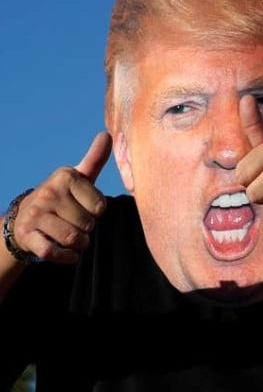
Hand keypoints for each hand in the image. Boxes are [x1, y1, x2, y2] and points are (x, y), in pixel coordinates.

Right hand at [9, 132, 109, 263]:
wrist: (24, 219)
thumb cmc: (62, 198)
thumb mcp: (78, 178)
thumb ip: (95, 159)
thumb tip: (108, 134)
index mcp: (65, 176)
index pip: (100, 206)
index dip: (96, 212)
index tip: (83, 206)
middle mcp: (48, 192)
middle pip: (88, 224)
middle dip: (87, 229)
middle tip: (74, 222)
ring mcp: (36, 213)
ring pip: (74, 239)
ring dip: (79, 245)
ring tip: (70, 237)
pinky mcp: (27, 235)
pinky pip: (54, 252)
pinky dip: (65, 257)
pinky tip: (66, 252)